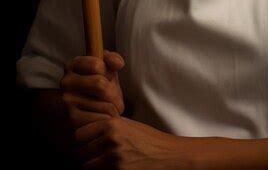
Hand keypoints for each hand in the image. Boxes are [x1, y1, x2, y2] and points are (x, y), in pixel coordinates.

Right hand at [60, 49, 125, 129]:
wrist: (90, 111)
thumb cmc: (101, 86)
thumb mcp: (108, 69)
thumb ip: (113, 59)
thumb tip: (118, 63)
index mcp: (72, 64)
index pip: (96, 65)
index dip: (108, 72)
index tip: (107, 78)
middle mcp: (65, 81)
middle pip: (99, 84)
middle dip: (113, 93)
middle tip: (115, 98)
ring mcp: (67, 101)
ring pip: (102, 103)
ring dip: (113, 107)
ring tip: (110, 108)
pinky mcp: (72, 119)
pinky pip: (100, 118)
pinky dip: (108, 118)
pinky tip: (104, 117)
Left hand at [74, 116, 195, 169]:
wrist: (168, 155)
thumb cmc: (148, 140)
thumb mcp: (128, 126)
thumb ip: (107, 127)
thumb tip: (84, 134)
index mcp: (111, 124)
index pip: (79, 134)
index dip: (82, 141)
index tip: (87, 145)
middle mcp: (110, 139)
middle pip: (80, 152)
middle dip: (85, 157)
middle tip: (94, 158)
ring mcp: (113, 157)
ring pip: (86, 167)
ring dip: (91, 167)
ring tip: (101, 164)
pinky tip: (110, 168)